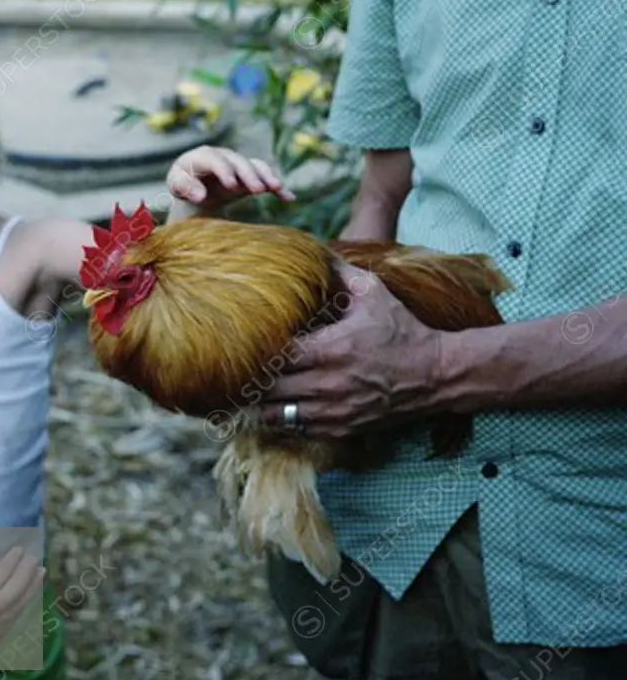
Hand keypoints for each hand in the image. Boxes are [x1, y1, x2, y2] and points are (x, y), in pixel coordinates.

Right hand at [0, 547, 43, 659]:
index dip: (9, 563)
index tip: (19, 550)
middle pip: (11, 592)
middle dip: (25, 573)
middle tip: (34, 558)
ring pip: (17, 605)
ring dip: (31, 587)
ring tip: (41, 571)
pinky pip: (16, 617)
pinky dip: (25, 602)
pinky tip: (32, 591)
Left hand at [167, 145, 293, 213]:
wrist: (195, 187)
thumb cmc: (183, 185)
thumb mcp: (176, 186)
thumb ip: (184, 188)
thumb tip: (201, 195)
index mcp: (202, 156)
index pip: (215, 160)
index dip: (224, 170)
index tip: (232, 185)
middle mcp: (224, 157)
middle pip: (239, 162)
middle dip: (249, 174)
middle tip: (257, 189)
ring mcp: (239, 165)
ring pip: (255, 166)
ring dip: (267, 176)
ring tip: (276, 188)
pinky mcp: (250, 175)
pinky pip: (266, 177)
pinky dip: (277, 187)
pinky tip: (288, 198)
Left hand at [256, 262, 445, 437]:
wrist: (436, 374)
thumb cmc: (402, 331)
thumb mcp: (374, 293)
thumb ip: (341, 272)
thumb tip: (314, 250)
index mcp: (330, 349)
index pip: (275, 355)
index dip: (257, 350)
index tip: (249, 341)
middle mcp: (328, 383)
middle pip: (269, 388)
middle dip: (253, 377)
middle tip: (244, 366)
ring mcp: (334, 410)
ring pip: (277, 414)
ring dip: (263, 402)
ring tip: (256, 387)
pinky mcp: (341, 428)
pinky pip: (297, 430)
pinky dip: (284, 420)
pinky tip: (280, 405)